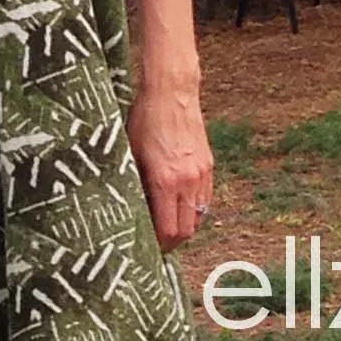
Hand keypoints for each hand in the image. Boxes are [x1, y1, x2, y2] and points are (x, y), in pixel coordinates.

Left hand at [125, 84, 213, 251]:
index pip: (168, 230)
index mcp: (165, 181)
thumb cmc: (146, 119)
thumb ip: (135, 184)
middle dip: (172, 241)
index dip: (159, 245)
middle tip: (157, 243)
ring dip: (184, 225)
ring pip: (199, 217)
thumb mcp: (131, 153)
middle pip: (187, 230)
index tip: (148, 248)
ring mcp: (201, 174)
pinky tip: (179, 204)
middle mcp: (188, 181)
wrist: (172, 92)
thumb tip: (133, 210)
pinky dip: (194, 209)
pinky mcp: (208, 165)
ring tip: (167, 225)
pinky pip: (205, 199)